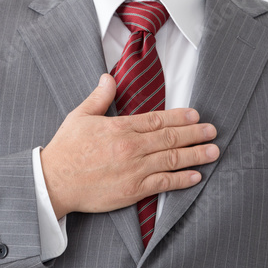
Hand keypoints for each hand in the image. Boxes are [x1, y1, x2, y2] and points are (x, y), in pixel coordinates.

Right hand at [39, 74, 218, 218]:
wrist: (54, 182)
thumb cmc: (65, 149)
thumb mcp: (80, 116)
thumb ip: (99, 97)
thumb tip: (108, 78)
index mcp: (120, 127)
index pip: (157, 119)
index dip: (179, 117)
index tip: (195, 115)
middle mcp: (131, 147)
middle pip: (170, 138)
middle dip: (195, 134)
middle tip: (212, 131)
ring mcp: (134, 170)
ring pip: (171, 160)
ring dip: (195, 155)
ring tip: (213, 152)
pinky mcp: (133, 190)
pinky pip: (163, 184)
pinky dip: (181, 180)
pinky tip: (195, 176)